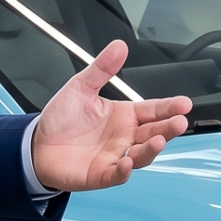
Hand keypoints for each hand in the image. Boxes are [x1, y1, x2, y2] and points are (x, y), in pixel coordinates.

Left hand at [30, 38, 190, 191]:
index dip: (169, 107)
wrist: (37, 144)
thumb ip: (101, 68)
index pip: (153, 110)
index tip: (184, 103)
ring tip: (159, 140)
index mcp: (124, 115)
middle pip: (154, 133)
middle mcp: (124, 137)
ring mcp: (115, 156)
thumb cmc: (61, 119)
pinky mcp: (101, 174)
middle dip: (168, 128)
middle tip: (179, 122)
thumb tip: (119, 46)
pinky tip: (127, 164)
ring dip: (152, 149)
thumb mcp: (80, 87)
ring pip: (141, 155)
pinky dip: (124, 171)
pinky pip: (117, 175)